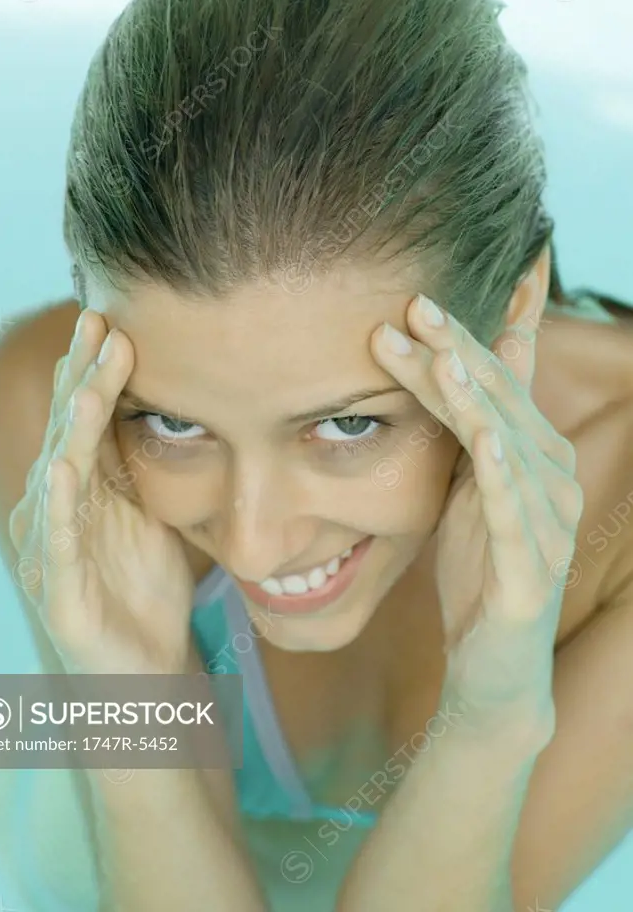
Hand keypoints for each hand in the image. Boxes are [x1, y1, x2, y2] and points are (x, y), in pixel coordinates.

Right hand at [9, 309, 194, 674]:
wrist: (145, 670)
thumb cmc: (145, 587)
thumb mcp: (153, 513)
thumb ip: (148, 465)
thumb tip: (181, 403)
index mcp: (83, 491)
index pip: (86, 420)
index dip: (95, 371)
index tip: (111, 319)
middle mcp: (58, 513)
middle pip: (69, 435)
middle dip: (83, 379)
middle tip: (97, 324)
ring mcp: (54, 552)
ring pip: (58, 479)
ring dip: (69, 431)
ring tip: (83, 386)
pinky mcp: (61, 595)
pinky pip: (58, 546)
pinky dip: (58, 508)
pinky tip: (61, 469)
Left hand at [371, 293, 583, 737]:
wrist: (492, 666)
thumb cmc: (479, 570)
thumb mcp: (470, 488)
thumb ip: (473, 430)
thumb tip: (467, 364)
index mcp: (535, 455)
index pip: (496, 383)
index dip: (462, 340)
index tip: (421, 300)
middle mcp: (552, 478)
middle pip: (499, 401)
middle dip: (455, 353)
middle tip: (412, 309)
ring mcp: (546, 521)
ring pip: (506, 443)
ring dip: (472, 397)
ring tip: (442, 355)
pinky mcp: (530, 565)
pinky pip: (513, 510)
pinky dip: (501, 471)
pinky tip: (486, 438)